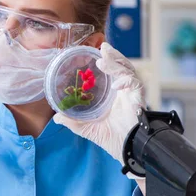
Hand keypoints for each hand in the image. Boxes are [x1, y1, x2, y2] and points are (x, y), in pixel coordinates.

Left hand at [54, 42, 145, 165]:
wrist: (124, 149)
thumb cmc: (109, 138)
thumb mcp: (84, 127)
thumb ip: (70, 120)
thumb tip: (56, 117)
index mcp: (112, 94)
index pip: (110, 71)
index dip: (105, 60)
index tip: (95, 51)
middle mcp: (123, 91)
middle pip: (120, 66)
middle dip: (113, 55)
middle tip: (103, 46)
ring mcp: (132, 93)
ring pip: (128, 71)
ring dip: (116, 63)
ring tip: (104, 58)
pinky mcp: (139, 99)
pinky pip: (135, 84)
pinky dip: (126, 81)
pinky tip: (117, 83)